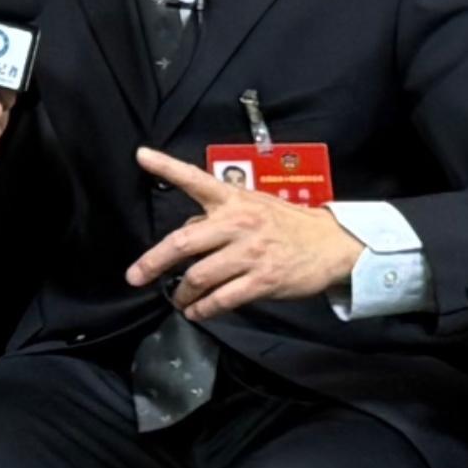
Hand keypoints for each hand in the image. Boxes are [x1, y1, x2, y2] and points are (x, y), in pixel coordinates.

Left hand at [127, 149, 367, 318]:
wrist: (331, 244)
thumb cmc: (287, 224)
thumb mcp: (253, 206)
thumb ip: (217, 218)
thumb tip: (186, 235)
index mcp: (234, 199)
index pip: (196, 178)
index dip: (167, 166)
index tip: (142, 156)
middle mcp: (238, 223)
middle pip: (184, 242)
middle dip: (153, 262)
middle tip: (135, 276)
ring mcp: (250, 253)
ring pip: (200, 276)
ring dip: (182, 292)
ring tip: (177, 299)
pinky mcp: (263, 280)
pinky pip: (223, 298)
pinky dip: (204, 308)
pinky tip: (196, 312)